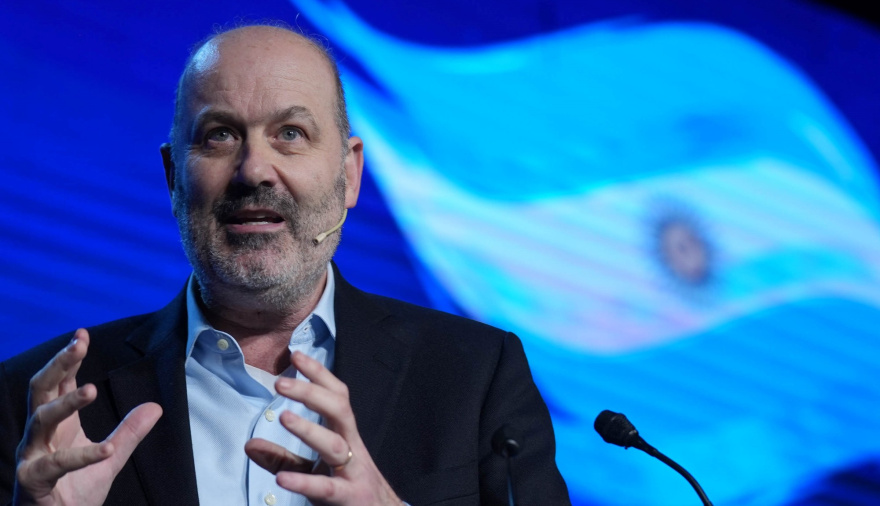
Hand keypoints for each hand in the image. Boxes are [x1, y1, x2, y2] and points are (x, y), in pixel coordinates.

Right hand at [13, 328, 162, 505]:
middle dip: (58, 365)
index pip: (58, 383)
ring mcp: (31, 457)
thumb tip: (154, 407)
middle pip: (41, 390)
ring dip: (65, 403)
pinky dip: (82, 456)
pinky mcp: (32, 482)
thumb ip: (129, 433)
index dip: (68, 358)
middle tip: (78, 344)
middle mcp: (39, 436)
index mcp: (56, 426)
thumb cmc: (73, 492)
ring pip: (40, 421)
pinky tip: (106, 449)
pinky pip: (55, 465)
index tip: (82, 334)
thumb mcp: (108, 459)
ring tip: (90, 389)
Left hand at [245, 352, 403, 505]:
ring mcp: (353, 473)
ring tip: (284, 417)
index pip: (337, 396)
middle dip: (312, 394)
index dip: (319, 374)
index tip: (296, 355)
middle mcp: (352, 447)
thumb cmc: (348, 489)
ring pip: (335, 446)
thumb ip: (283, 459)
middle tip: (281, 383)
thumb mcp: (315, 471)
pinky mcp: (348, 498)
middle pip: (339, 411)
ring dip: (310, 430)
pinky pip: (325, 488)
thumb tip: (250, 444)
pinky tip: (282, 479)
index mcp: (346, 435)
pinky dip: (304, 482)